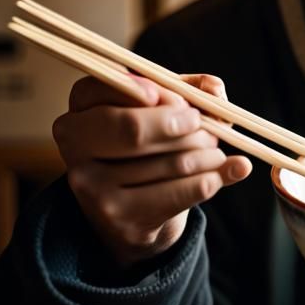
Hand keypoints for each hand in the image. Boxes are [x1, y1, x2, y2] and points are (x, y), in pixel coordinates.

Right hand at [52, 73, 252, 266]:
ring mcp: (90, 184)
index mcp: (81, 105)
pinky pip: (179, 193)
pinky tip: (230, 170)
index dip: (138, 89)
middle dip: (185, 124)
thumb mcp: (167, 108)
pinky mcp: (117, 217)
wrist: (137, 210)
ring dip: (208, 154)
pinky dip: (212, 179)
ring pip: (168, 161)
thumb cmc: (153, 144)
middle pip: (134, 128)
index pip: (101, 87)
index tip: (173, 99)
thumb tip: (215, 89)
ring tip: (217, 153)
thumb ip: (192, 90)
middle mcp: (74, 142)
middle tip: (209, 129)